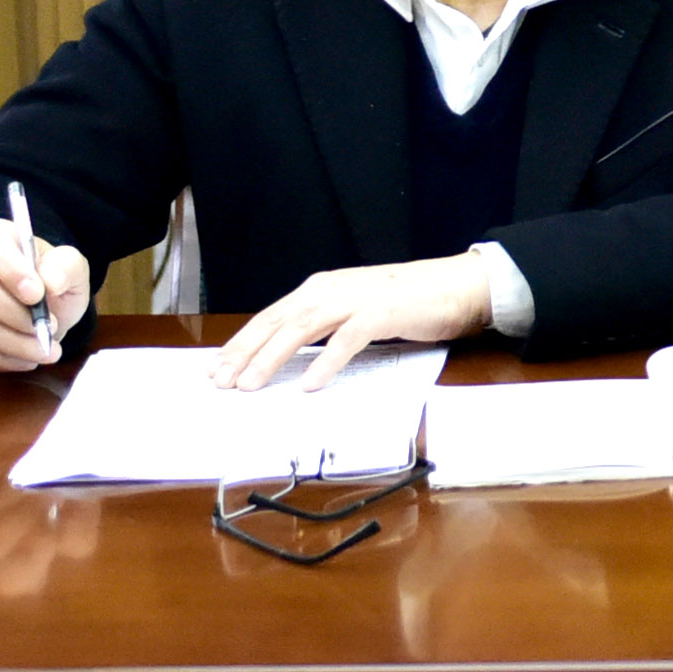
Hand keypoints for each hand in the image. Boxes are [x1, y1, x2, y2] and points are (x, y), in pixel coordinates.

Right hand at [0, 214, 89, 372]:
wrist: (40, 308)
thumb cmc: (52, 282)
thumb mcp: (72, 269)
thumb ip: (66, 268)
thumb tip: (51, 282)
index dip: (12, 272)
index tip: (37, 295)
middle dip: (18, 318)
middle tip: (51, 330)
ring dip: (15, 345)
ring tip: (46, 351)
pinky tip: (23, 360)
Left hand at [216, 256, 497, 390]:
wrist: (455, 286)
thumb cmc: (404, 302)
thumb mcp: (352, 311)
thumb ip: (322, 327)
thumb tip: (287, 359)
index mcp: (319, 289)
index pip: (270, 317)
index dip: (240, 343)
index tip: (217, 369)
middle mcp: (330, 290)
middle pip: (277, 322)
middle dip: (245, 353)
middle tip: (222, 381)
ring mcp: (355, 299)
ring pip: (302, 329)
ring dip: (272, 359)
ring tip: (252, 385)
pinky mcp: (382, 313)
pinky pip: (347, 339)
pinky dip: (326, 362)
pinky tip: (310, 384)